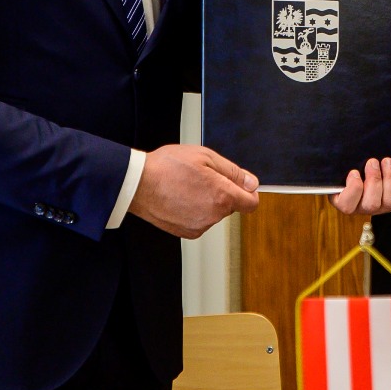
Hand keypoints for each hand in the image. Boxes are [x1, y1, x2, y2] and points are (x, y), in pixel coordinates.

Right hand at [128, 144, 260, 238]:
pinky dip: (194, 211)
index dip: (248, 192)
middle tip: (202, 177)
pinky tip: (180, 198)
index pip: (251, 203)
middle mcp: (213, 215)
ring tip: (186, 186)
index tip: (240, 186)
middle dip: (222, 192)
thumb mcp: (205, 156)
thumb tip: (252, 183)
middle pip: (230, 206)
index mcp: (222, 195)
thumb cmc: (167, 167)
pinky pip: (200, 221)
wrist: (138, 184)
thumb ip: (233, 172)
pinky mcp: (187, 232)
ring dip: (207, 202)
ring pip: (214, 213)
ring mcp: (200, 226)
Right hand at [332, 157, 390, 215]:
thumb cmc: (356, 169)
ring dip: (390, 177)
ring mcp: (383, 206)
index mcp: (347, 202)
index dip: (352, 188)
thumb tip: (346, 154)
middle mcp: (365, 208)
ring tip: (387, 161)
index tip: (354, 172)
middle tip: (372, 162)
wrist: (373, 168)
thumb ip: (346, 163)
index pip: (346, 205)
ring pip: (389, 201)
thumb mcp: (346, 166)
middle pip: (371, 204)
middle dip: (374, 180)